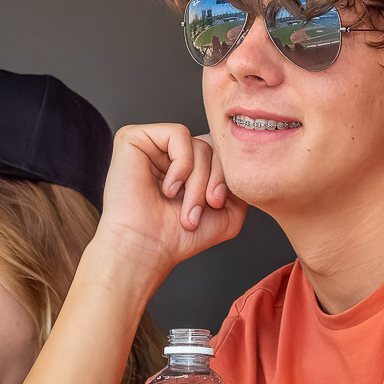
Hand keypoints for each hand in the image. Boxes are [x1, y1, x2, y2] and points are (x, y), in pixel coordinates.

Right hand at [97, 124, 246, 274]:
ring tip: (186, 208)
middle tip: (207, 206)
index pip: (220, 152)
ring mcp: (151, 144)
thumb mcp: (228, 212)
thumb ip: (242, 183)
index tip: (219, 204)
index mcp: (185, 166)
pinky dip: (182, 164)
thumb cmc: (177, 237)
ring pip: (198, 143)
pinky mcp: (134, 138)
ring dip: (199, 180)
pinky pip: (178, 134)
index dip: (226, 175)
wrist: (147, 249)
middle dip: (216, 178)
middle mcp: (167, 153)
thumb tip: (249, 159)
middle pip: (212, 146)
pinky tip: (169, 189)